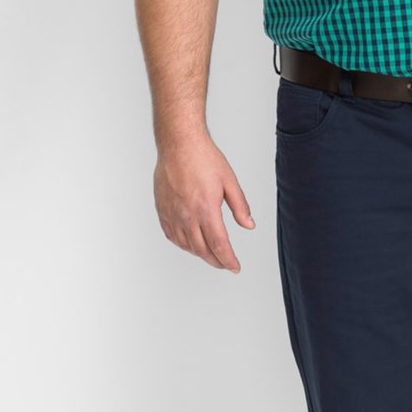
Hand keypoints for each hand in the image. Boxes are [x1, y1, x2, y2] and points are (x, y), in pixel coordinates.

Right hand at [153, 132, 255, 270]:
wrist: (178, 144)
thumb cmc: (203, 158)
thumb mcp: (229, 181)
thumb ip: (240, 206)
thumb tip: (249, 225)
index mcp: (206, 208)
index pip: (219, 245)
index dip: (228, 260)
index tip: (234, 267)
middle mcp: (187, 215)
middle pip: (202, 250)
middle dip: (216, 261)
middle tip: (226, 264)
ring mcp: (172, 214)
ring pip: (186, 245)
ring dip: (200, 254)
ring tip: (211, 254)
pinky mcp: (162, 210)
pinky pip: (172, 236)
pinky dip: (183, 245)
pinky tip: (191, 244)